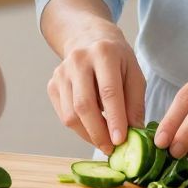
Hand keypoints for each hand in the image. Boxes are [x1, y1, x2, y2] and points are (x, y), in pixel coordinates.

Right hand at [47, 24, 145, 152]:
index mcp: (104, 53)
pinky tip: (92, 127)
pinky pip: (64, 115)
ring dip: (89, 134)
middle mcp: (78, 60)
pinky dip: (79, 128)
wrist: (89, 38)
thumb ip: (135, 103)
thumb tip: (134, 133)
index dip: (114, 119)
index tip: (121, 141)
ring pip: (71, 114)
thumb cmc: (117, 59)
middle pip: (84, 105)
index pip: (108, 91)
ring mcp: (61, 72)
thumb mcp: (134, 73)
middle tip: (112, 149)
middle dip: (99, 133)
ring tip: (105, 140)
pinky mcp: (52, 84)